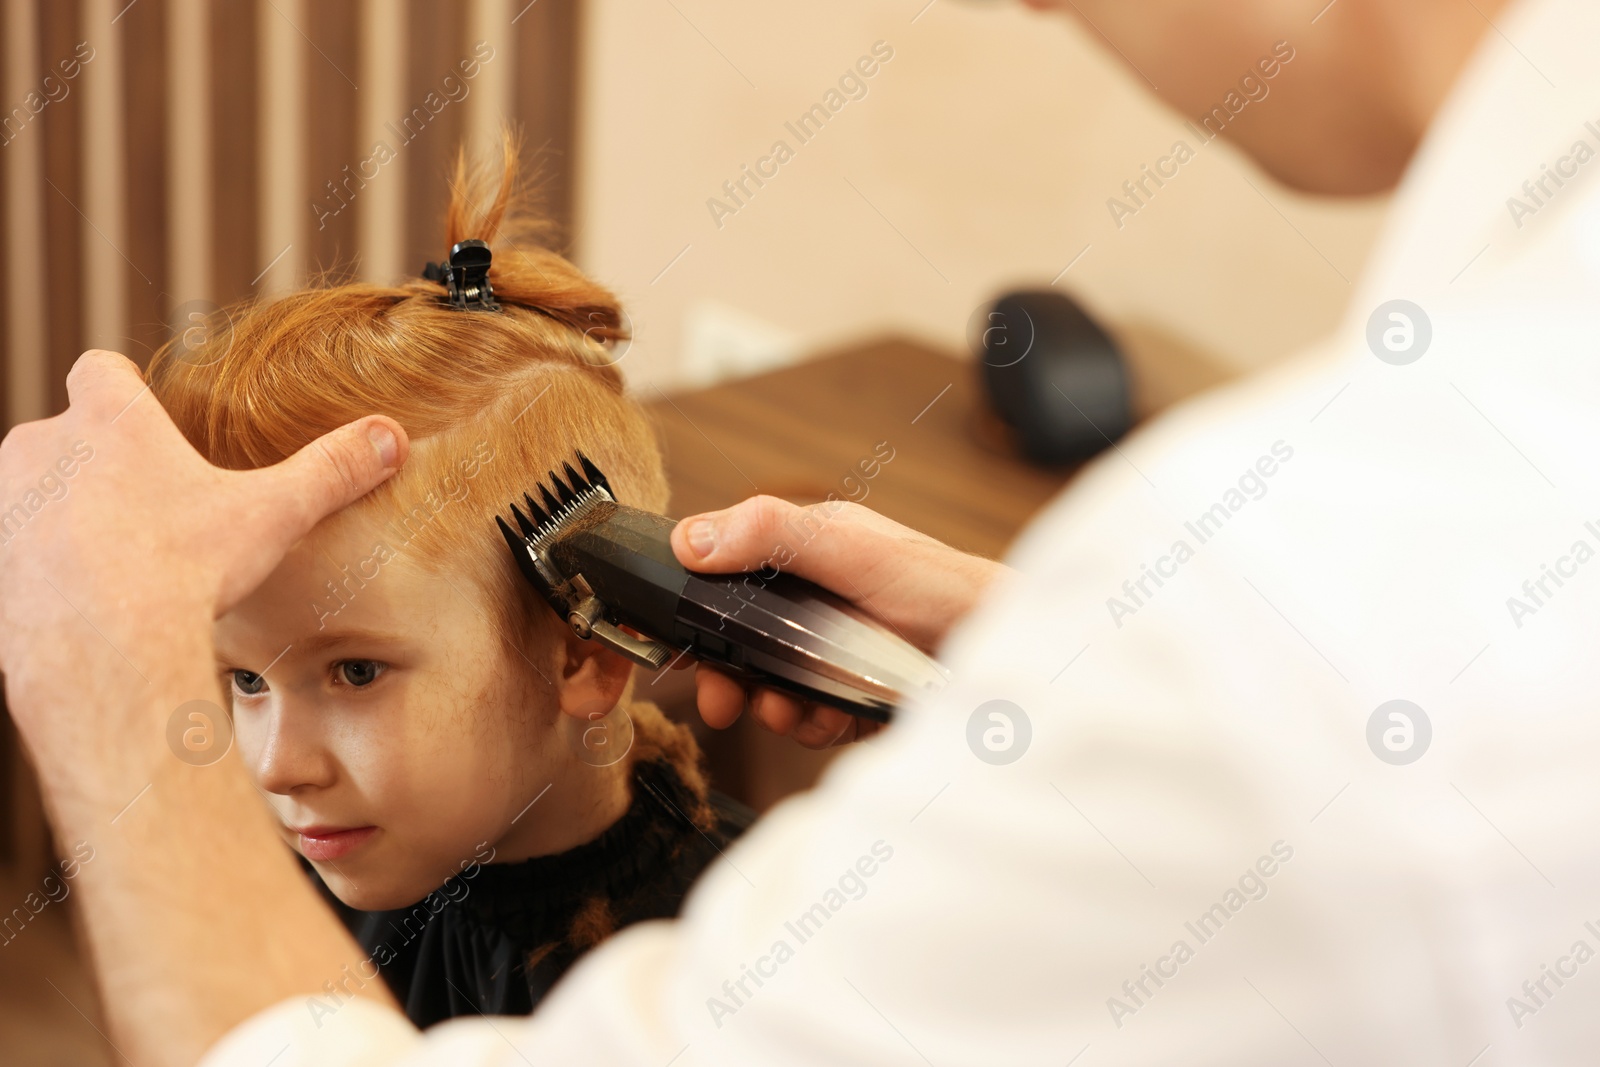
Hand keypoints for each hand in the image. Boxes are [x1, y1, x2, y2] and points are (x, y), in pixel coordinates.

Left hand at [0, 351, 407, 791]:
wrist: (102, 650)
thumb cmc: (183, 570)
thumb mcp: (273, 515)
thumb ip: (331, 471)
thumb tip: (393, 438)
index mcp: (108, 420)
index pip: (100, 370)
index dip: (125, 395)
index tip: (150, 429)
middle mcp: (40, 449)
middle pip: (64, 435)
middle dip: (97, 469)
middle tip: (148, 518)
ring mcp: (2, 507)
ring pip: (28, 495)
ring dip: (59, 520)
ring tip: (113, 570)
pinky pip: (11, 558)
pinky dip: (36, 575)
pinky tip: (79, 610)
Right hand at [668, 495, 1009, 747]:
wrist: (1001, 652)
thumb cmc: (937, 585)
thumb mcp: (848, 548)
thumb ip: (772, 534)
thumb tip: (691, 539)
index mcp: (803, 552)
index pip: (725, 575)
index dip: (695, 611)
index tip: (680, 644)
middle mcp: (813, 599)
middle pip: (739, 643)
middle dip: (728, 678)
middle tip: (724, 704)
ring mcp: (832, 649)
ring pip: (770, 688)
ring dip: (774, 708)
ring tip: (795, 712)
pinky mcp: (851, 693)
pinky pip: (810, 718)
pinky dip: (813, 726)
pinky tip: (834, 720)